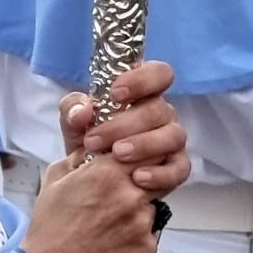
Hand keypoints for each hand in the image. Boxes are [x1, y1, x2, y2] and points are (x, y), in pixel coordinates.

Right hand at [22, 153, 164, 252]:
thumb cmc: (49, 226)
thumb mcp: (55, 178)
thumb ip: (80, 156)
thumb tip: (96, 148)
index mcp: (107, 171)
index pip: (144, 147)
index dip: (139, 153)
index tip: (131, 160)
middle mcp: (131, 194)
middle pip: (156, 173)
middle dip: (145, 177)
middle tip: (124, 190)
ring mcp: (142, 222)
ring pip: (153, 204)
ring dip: (140, 207)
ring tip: (112, 221)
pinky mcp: (147, 247)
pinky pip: (151, 232)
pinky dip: (138, 233)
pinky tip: (115, 241)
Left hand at [58, 61, 188, 197]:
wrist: (90, 179)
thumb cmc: (90, 141)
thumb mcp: (73, 124)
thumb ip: (72, 109)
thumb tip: (82, 110)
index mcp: (143, 94)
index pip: (158, 73)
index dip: (141, 79)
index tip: (115, 93)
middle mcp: (162, 114)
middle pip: (159, 109)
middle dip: (124, 124)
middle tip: (95, 140)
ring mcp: (172, 141)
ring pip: (173, 136)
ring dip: (144, 145)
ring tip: (116, 155)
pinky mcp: (177, 168)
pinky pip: (180, 169)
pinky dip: (160, 174)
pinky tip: (137, 178)